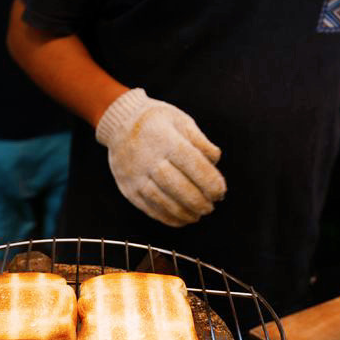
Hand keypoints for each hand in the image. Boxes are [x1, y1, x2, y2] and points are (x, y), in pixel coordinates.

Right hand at [95, 89, 225, 226]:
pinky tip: (181, 219)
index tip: (220, 192)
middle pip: (177, 186)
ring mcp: (135, 176)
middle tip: (210, 206)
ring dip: (184, 212)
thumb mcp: (181, 120)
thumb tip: (215, 161)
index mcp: (165, 139)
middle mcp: (148, 158)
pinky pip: (149, 208)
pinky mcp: (128, 189)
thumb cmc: (156, 122)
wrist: (119, 124)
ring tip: (198, 215)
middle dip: (198, 201)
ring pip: (162, 201)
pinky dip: (167, 217)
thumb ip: (200, 141)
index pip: (192, 163)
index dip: (209, 181)